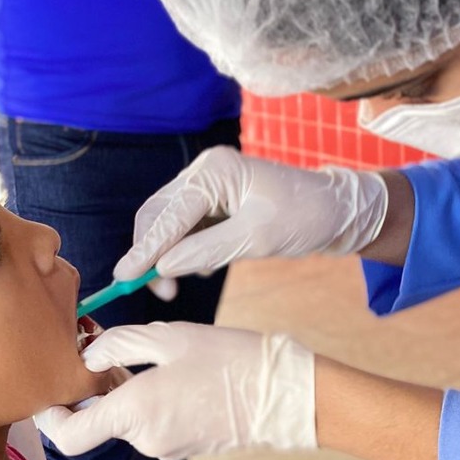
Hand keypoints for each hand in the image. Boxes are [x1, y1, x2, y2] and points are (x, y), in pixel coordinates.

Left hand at [37, 322, 316, 459]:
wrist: (284, 396)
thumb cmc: (230, 361)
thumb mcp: (169, 337)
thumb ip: (119, 345)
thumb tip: (89, 356)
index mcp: (134, 412)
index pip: (69, 436)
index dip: (48, 420)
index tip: (47, 395)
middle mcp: (144, 438)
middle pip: (99, 420)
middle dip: (94, 389)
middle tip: (100, 345)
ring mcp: (165, 446)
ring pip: (126, 420)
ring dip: (125, 392)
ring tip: (145, 353)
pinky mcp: (184, 446)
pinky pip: (151, 423)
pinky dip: (148, 401)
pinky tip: (169, 372)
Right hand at [114, 147, 388, 280]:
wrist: (336, 212)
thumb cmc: (303, 217)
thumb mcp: (256, 239)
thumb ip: (206, 251)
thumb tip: (164, 267)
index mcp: (215, 170)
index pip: (169, 212)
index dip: (145, 247)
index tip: (124, 276)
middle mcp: (205, 173)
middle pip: (158, 214)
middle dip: (151, 252)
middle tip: (156, 289)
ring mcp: (208, 187)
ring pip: (168, 223)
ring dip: (164, 255)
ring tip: (172, 287)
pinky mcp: (214, 204)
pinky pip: (185, 228)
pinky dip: (181, 252)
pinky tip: (194, 271)